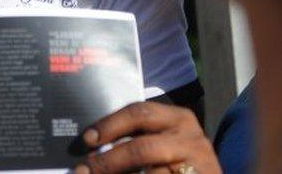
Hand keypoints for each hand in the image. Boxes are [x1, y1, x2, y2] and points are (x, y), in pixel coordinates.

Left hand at [73, 102, 220, 173]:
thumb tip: (92, 147)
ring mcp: (199, 164)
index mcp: (178, 118)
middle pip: (141, 148)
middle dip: (107, 162)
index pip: (139, 113)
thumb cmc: (178, 158)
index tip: (86, 139)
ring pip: (149, 173)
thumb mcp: (162, 140)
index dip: (109, 125)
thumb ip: (134, 138)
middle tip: (82, 171)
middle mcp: (191, 139)